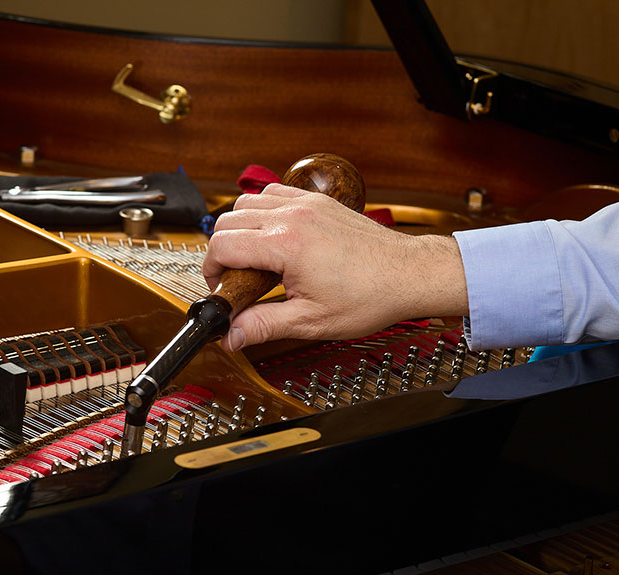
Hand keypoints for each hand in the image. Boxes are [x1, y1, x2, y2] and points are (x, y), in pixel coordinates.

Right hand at [202, 184, 468, 351]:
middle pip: (228, 221)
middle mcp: (292, 217)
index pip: (222, 246)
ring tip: (253, 257)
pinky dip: (263, 211)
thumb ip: (263, 326)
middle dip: (221, 251)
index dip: (210, 271)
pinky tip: (273, 236)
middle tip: (235, 278)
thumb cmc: (370, 296)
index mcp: (286, 245)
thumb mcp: (310, 321)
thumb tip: (231, 336)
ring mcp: (305, 204)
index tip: (220, 288)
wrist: (409, 274)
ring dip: (240, 228)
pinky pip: (273, 193)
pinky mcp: (317, 201)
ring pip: (247, 202)